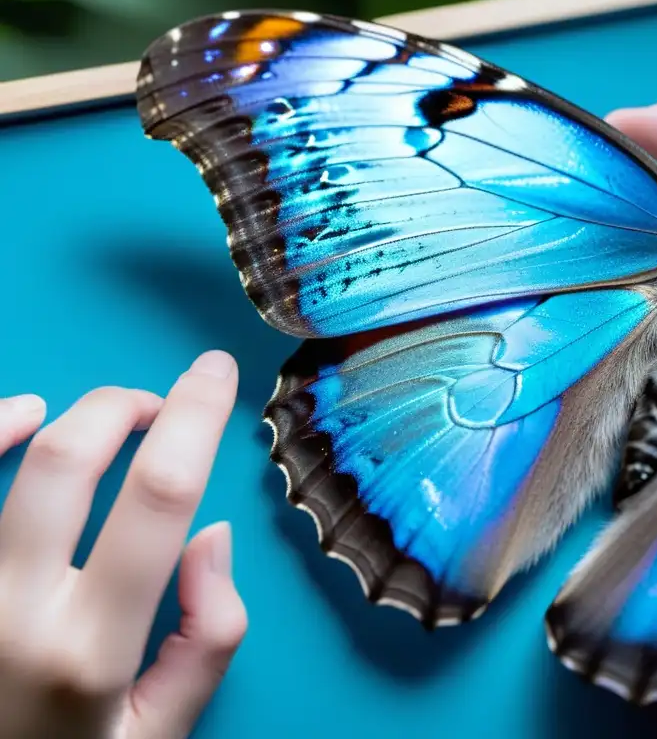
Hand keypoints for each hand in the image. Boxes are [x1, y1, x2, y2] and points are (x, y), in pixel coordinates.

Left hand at [0, 351, 246, 738]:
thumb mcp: (161, 732)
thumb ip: (207, 638)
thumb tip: (209, 534)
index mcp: (90, 648)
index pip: (157, 497)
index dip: (196, 417)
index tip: (216, 374)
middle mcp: (13, 611)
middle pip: (71, 458)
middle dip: (130, 404)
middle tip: (165, 403)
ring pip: (2, 460)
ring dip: (73, 414)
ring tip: (115, 416)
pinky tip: (22, 411)